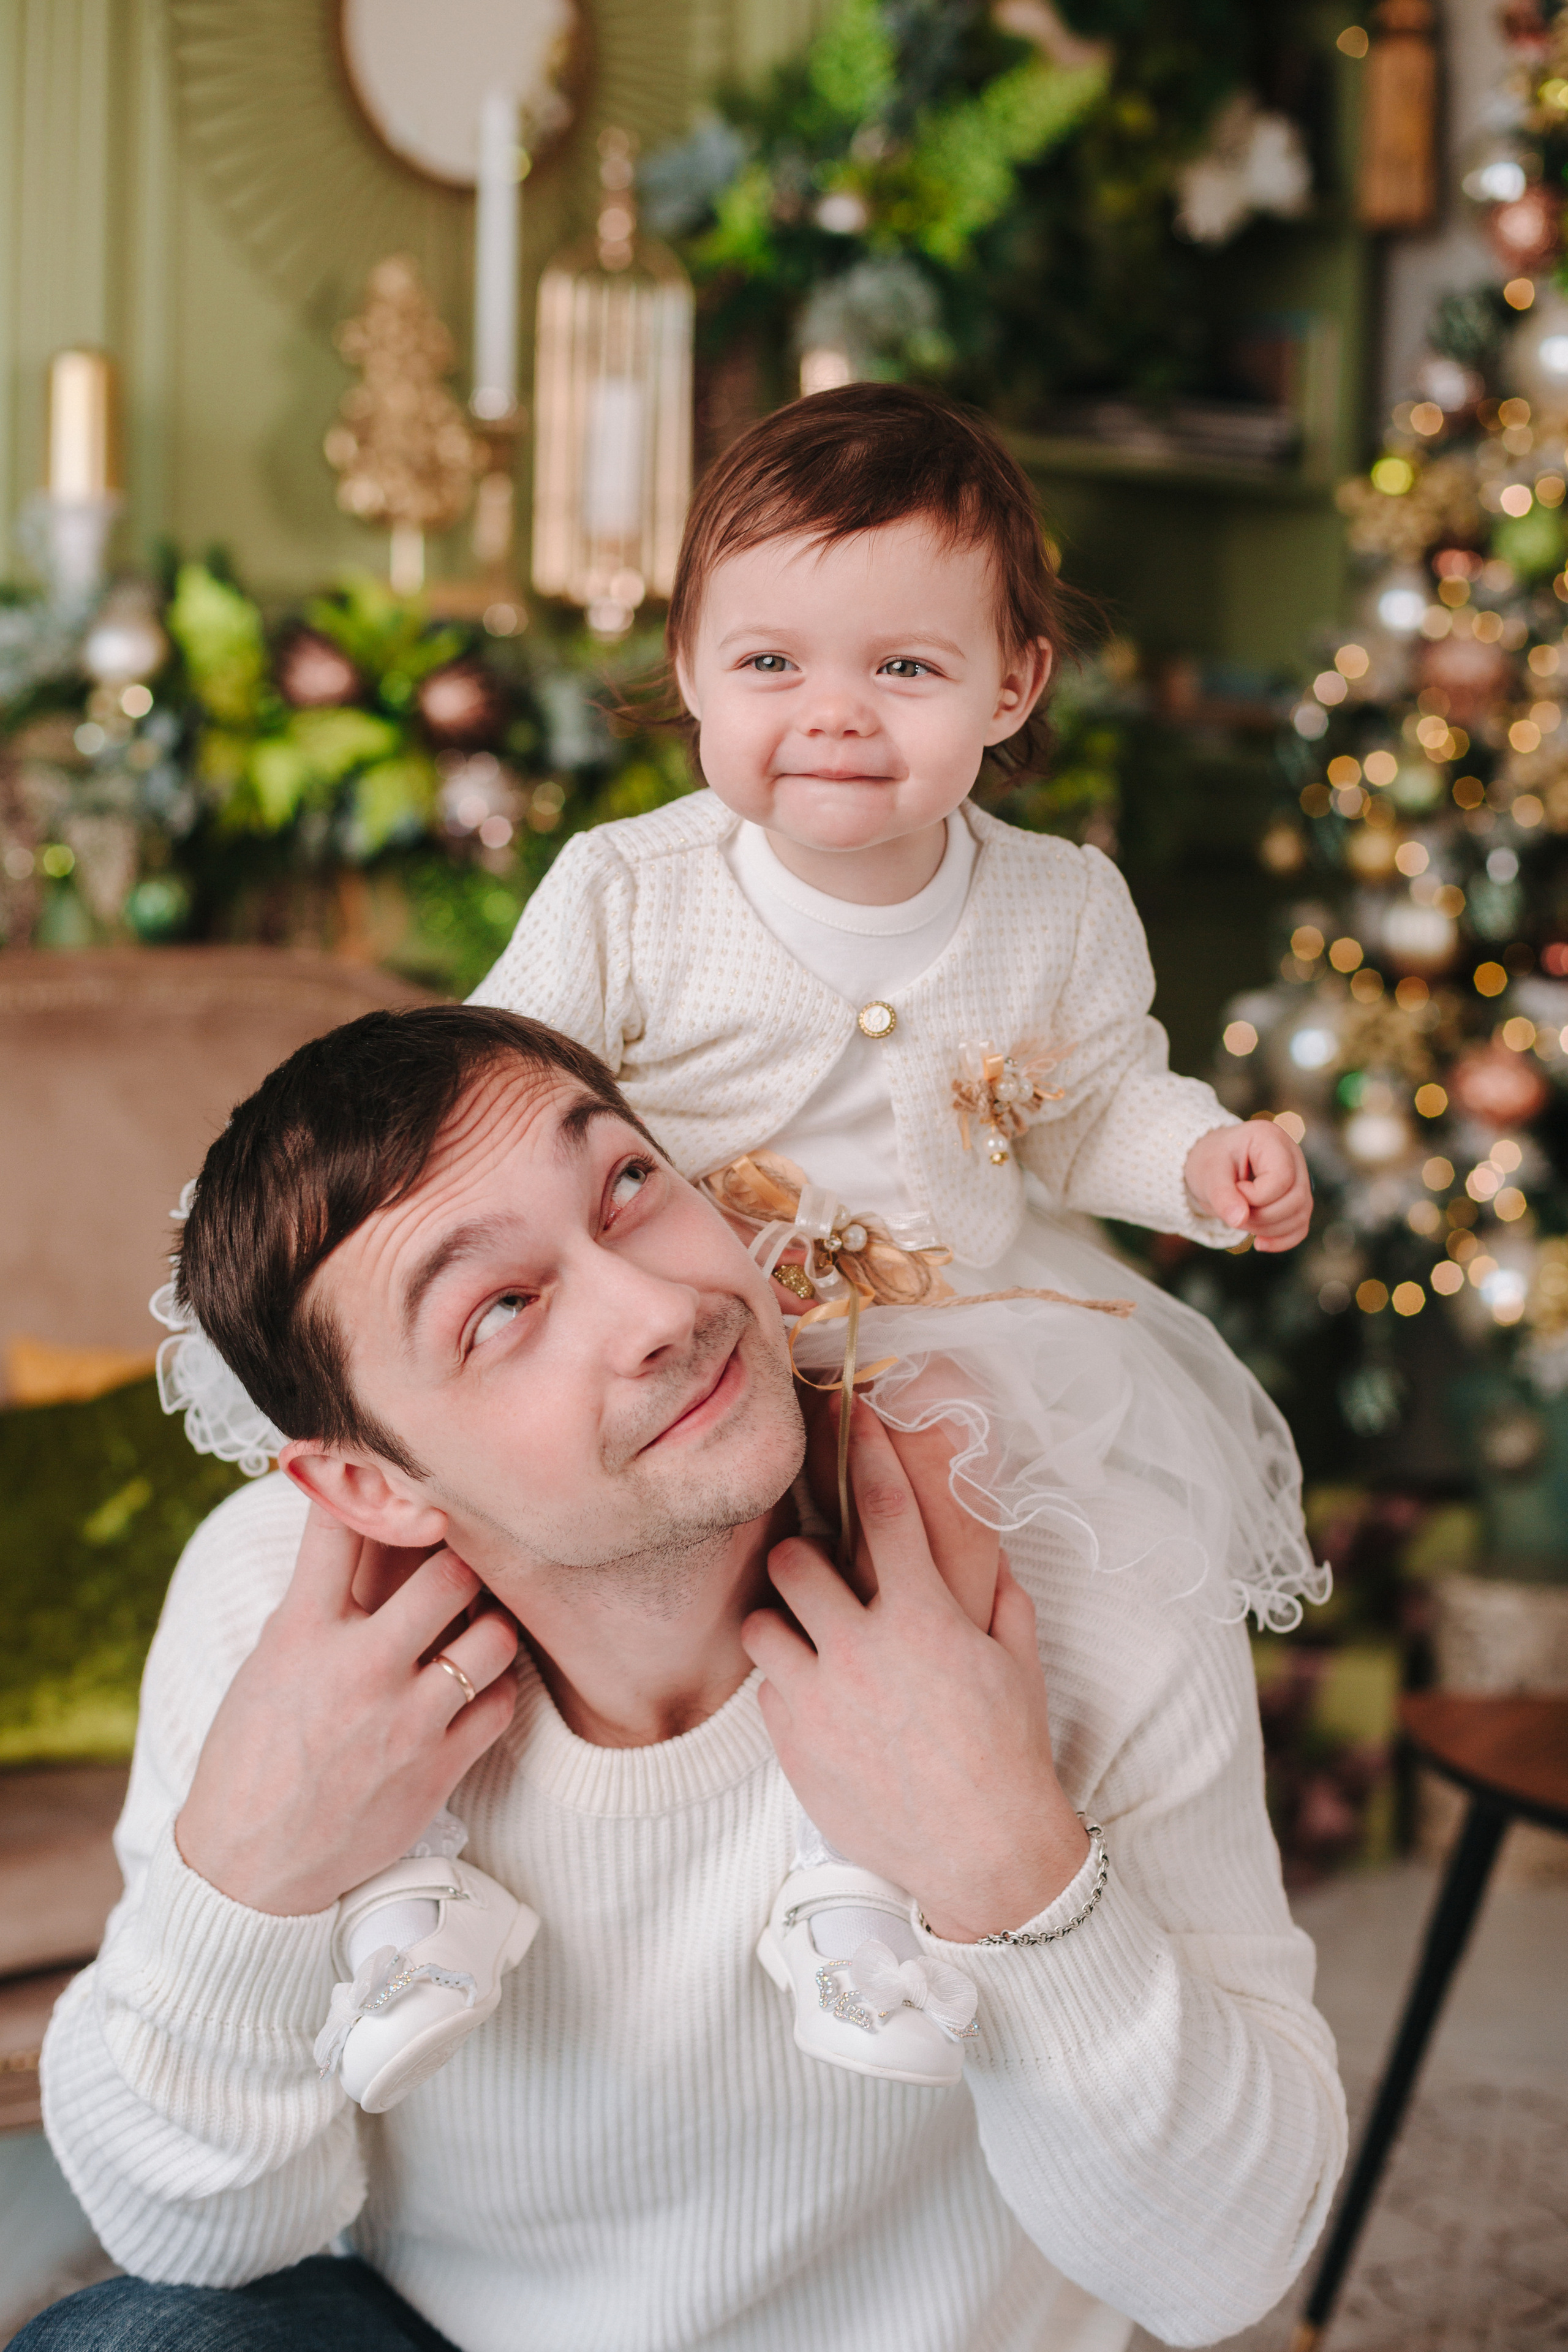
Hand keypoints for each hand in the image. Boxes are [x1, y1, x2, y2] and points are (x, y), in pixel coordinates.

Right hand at [175, 1505, 518, 1915]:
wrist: (250, 1865)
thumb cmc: (255, 1752)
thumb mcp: (269, 1660)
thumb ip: (315, 1597)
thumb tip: (353, 1522)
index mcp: (301, 1632)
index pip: (339, 1527)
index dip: (374, 1487)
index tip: (399, 1474)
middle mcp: (357, 1668)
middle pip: (448, 1572)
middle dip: (463, 1560)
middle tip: (465, 1562)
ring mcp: (403, 1720)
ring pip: (493, 1635)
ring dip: (493, 1624)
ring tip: (479, 1625)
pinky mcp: (437, 1768)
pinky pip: (502, 1703)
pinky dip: (497, 1688)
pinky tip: (476, 1687)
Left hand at [744, 1403, 1086, 1940]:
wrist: (984, 1856)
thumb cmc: (1009, 1754)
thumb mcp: (1017, 1662)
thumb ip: (995, 1596)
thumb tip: (985, 1549)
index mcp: (923, 1619)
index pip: (887, 1510)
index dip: (868, 1452)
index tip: (855, 1414)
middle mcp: (863, 1651)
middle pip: (792, 1563)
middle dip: (800, 1561)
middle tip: (817, 1579)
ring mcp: (821, 1700)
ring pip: (759, 1626)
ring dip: (779, 1624)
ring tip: (806, 1640)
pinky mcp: (794, 1746)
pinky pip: (767, 1692)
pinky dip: (787, 1688)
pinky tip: (819, 1703)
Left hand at [1185, 1119, 1311, 1251]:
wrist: (1213, 1166)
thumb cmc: (1211, 1162)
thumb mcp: (1209, 1174)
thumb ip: (1222, 1195)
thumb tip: (1239, 1220)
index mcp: (1271, 1139)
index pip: (1281, 1178)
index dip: (1256, 1196)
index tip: (1234, 1190)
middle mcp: (1293, 1155)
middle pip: (1296, 1199)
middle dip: (1262, 1216)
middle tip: (1234, 1210)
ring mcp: (1300, 1177)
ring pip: (1301, 1215)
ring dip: (1268, 1229)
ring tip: (1241, 1220)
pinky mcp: (1297, 1199)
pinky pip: (1300, 1227)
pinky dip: (1281, 1240)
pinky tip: (1259, 1243)